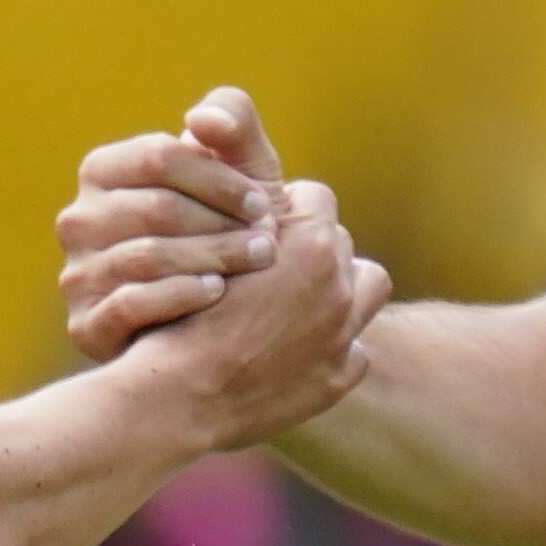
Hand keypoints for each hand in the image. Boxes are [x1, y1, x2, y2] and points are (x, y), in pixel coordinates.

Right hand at [59, 85, 286, 362]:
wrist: (217, 315)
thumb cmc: (227, 225)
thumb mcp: (240, 169)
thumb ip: (232, 124)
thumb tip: (201, 120)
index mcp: (103, 171)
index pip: (159, 156)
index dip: (219, 179)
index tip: (264, 203)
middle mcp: (79, 220)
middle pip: (156, 208)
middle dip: (223, 223)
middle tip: (270, 241)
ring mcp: (77, 275)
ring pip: (147, 256)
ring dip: (214, 257)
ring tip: (257, 261)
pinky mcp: (85, 326)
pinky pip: (130, 303)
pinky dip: (182, 294)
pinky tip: (218, 291)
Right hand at [119, 180, 390, 454]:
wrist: (177, 396)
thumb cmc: (178, 314)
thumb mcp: (199, 239)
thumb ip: (234, 200)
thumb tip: (225, 149)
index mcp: (310, 244)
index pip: (316, 196)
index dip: (286, 209)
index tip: (263, 223)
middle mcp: (337, 287)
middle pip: (341, 243)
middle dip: (314, 249)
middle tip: (275, 264)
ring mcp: (340, 336)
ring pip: (368, 288)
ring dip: (341, 289)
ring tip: (301, 299)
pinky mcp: (335, 380)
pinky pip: (354, 351)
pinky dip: (330, 348)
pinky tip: (295, 350)